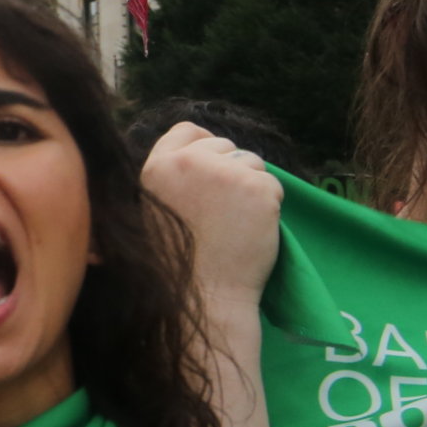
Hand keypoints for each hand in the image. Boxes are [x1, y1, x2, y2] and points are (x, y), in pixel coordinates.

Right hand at [141, 124, 283, 311]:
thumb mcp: (154, 211)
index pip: (187, 130)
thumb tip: (196, 155)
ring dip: (251, 186)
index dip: (204, 143)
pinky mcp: (258, 188)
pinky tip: (253, 230)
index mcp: (157, 167)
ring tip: (236, 223)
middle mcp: (189, 162)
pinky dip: (269, 205)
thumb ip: (170, 179)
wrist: (204, 296)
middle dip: (230, 169)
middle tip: (224, 209)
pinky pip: (272, 184)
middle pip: (224, 145)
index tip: (213, 165)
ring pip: (252, 162)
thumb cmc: (178, 263)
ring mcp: (225, 172)